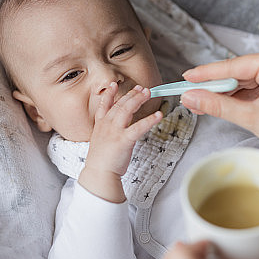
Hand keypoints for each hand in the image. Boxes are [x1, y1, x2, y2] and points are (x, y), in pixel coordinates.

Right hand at [79, 83, 162, 201]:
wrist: (99, 173)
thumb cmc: (102, 160)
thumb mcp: (102, 141)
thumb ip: (109, 131)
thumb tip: (119, 128)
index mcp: (100, 125)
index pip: (104, 105)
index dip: (110, 94)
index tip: (114, 85)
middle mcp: (106, 125)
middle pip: (120, 105)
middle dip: (132, 94)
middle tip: (142, 88)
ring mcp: (114, 132)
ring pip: (127, 110)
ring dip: (138, 100)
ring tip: (148, 93)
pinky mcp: (124, 140)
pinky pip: (138, 127)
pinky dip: (150, 120)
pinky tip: (158, 115)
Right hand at [180, 47, 258, 164]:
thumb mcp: (252, 118)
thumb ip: (219, 106)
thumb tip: (191, 97)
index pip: (232, 67)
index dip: (206, 75)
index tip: (184, 78)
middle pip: (238, 72)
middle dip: (215, 87)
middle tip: (188, 97)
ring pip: (245, 80)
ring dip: (226, 93)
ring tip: (200, 104)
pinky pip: (256, 85)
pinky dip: (240, 96)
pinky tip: (221, 104)